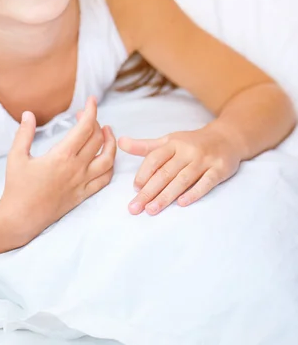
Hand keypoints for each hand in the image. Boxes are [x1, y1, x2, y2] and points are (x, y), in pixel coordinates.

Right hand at [0, 96, 116, 244]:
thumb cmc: (16, 187)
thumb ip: (24, 133)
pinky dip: (110, 165)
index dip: (91, 110)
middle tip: (86, 116)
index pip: (85, 127)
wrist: (20, 218)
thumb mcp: (16, 156)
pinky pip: (104, 179)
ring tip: (107, 132)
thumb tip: (28, 113)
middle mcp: (76, 169)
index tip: (91, 100)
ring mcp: (82, 183)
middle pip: (98, 139)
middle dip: (96, 122)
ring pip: (108, 159)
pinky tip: (106, 158)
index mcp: (62, 156)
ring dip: (111, 143)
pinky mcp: (82, 195)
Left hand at [118, 126, 241, 215]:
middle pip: (165, 173)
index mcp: (173, 143)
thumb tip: (120, 142)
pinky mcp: (220, 170)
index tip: (135, 189)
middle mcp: (187, 151)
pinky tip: (181, 204)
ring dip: (166, 196)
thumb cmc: (191, 143)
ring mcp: (204, 160)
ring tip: (151, 210)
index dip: (143, 173)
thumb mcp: (168, 141)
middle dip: (148, 191)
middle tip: (135, 208)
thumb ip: (145, 146)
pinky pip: (206, 183)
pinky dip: (194, 193)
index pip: (154, 158)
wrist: (227, 138)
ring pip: (182, 180)